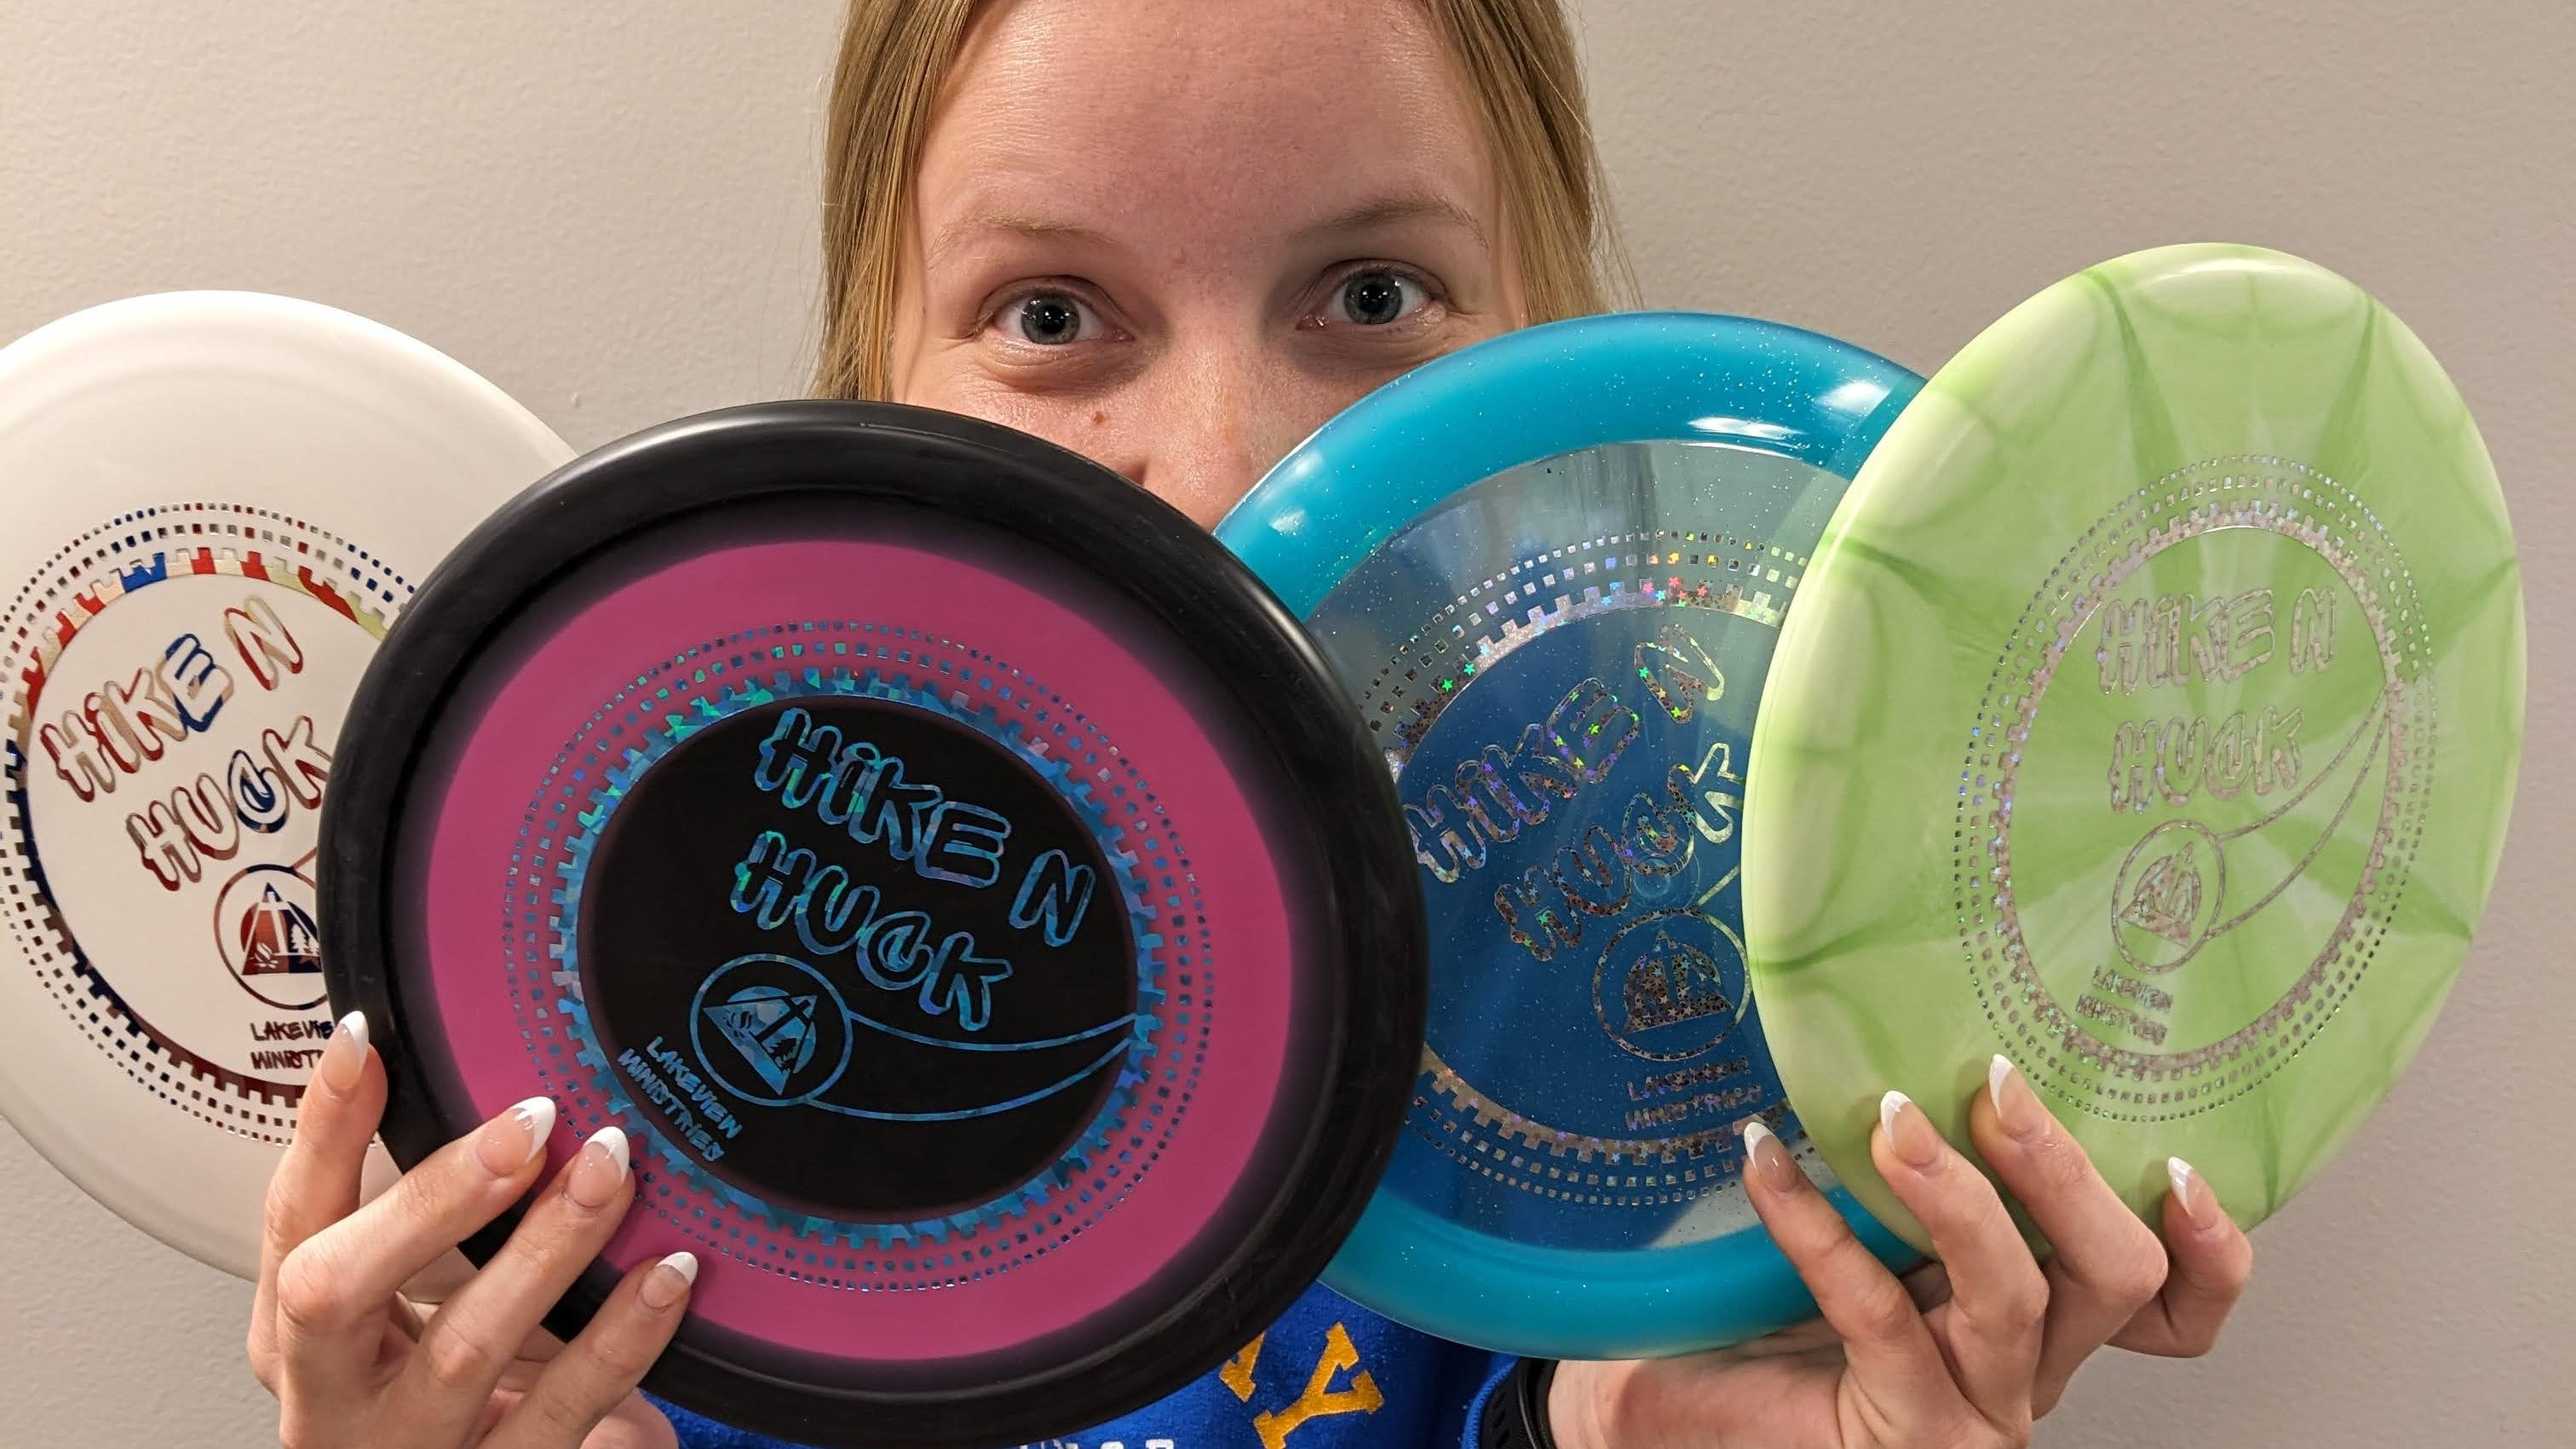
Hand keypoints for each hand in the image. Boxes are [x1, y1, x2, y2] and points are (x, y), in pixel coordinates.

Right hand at [247, 1011, 698, 1447]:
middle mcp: (333, 1400)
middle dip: (436, 1198)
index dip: (322, 1129)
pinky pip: (564, 1412)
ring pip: (464, 1349)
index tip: (366, 1041)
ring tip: (611, 1175)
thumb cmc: (448, 1392)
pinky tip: (665, 1278)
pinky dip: (622, 1340)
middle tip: (530, 1125)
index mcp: (298, 1335)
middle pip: (339, 1292)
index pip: (290, 1219)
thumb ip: (425, 1210)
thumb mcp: (417, 1300)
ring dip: (547, 1250)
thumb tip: (471, 1074)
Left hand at [1551, 1056, 2254, 1448]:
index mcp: (2035, 1313)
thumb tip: (1892, 1000)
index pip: (2170, 1299)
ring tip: (1896, 1121)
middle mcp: (2022, 1366)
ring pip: (2017, 1297)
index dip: (2207, 1246)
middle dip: (2066, 1172)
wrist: (1662, 1408)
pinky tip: (1765, 1163)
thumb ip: (1899, 1154)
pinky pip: (1874, 1311)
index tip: (2184, 1154)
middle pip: (2116, 1277)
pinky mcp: (1898, 1427)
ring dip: (1960, 1197)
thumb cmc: (1754, 1319)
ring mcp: (1968, 1406)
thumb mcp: (1856, 1225)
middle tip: (1997, 1085)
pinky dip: (1817, 1224)